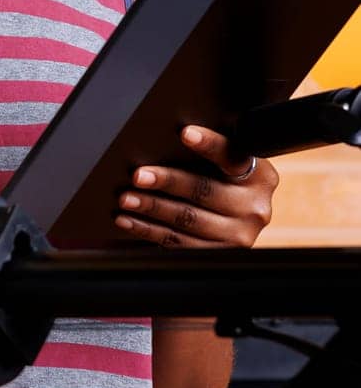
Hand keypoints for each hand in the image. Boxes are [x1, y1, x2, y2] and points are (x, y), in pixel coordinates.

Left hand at [115, 124, 277, 248]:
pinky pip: (179, 243)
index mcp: (260, 176)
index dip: (209, 144)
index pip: (232, 157)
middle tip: (138, 175)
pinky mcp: (220, 254)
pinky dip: (149, 230)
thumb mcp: (230, 166)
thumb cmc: (225, 181)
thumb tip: (166, 136)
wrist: (242, 220)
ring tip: (127, 199)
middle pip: (204, 190)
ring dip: (152, 208)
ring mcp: (239, 235)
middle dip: (167, 182)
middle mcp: (255, 207)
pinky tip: (130, 221)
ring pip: (188, 219)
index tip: (185, 133)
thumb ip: (212, 154)